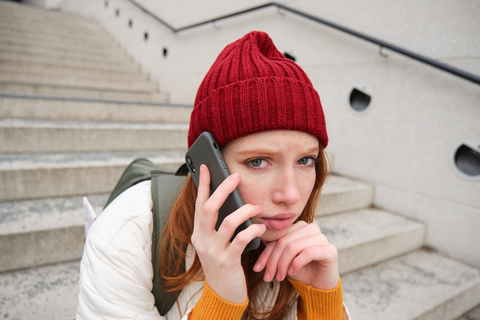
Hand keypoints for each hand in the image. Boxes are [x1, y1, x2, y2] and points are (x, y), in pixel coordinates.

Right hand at [191, 165, 265, 302]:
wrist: (223, 294)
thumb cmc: (223, 264)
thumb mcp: (215, 243)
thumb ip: (218, 225)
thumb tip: (230, 202)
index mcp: (198, 233)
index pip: (199, 204)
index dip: (202, 185)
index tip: (207, 167)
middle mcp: (202, 240)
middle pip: (209, 208)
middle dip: (223, 189)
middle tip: (236, 177)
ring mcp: (213, 251)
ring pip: (228, 222)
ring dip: (245, 211)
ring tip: (257, 208)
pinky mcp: (227, 261)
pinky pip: (241, 239)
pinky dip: (253, 231)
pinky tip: (260, 229)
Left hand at [253, 221, 338, 289]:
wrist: (319, 285)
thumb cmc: (300, 269)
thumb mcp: (283, 258)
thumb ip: (274, 247)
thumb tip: (258, 238)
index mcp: (299, 226)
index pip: (277, 237)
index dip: (266, 253)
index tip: (257, 268)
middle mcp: (311, 228)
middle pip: (284, 241)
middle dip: (273, 261)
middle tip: (268, 276)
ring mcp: (321, 237)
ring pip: (293, 247)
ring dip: (283, 264)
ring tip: (279, 277)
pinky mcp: (330, 250)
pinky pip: (308, 253)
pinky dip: (296, 264)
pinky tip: (292, 272)